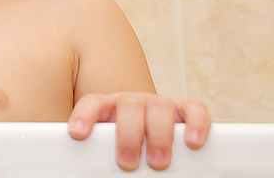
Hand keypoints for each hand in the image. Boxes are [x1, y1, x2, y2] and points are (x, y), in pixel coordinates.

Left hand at [67, 92, 209, 170]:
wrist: (147, 136)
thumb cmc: (124, 148)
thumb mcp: (107, 151)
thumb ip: (99, 157)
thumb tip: (88, 172)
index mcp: (108, 108)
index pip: (93, 104)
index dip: (84, 116)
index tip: (77, 134)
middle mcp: (133, 102)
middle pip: (129, 105)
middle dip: (128, 134)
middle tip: (127, 162)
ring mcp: (159, 104)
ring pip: (160, 106)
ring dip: (159, 135)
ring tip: (157, 163)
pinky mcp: (185, 111)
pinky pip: (194, 109)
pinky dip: (196, 123)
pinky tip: (192, 142)